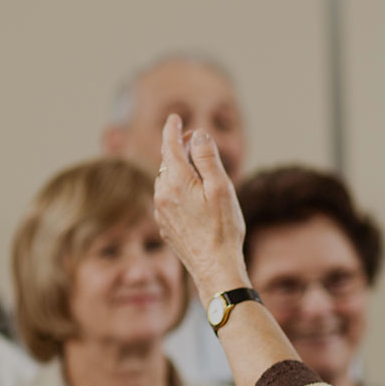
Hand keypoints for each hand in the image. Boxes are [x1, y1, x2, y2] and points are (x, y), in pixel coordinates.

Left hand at [153, 114, 251, 299]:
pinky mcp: (165, 226)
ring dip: (178, 170)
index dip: (172, 129)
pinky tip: (193, 198)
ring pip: (166, 181)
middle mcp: (162, 194)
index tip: (174, 118)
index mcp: (176, 181)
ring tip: (197, 170)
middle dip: (179, 148)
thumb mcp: (221, 186)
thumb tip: (198, 135)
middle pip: (167, 162)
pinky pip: (167, 199)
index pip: (169, 145)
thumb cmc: (223, 228)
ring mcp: (161, 212)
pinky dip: (177, 190)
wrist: (215, 267)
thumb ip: (207, 157)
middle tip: (195, 141)